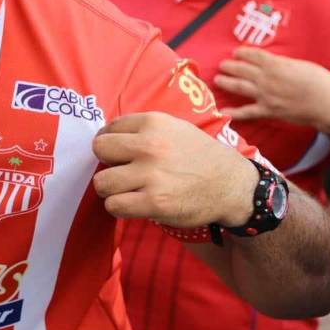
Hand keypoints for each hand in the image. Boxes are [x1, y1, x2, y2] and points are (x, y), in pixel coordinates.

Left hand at [92, 112, 258, 228]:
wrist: (230, 184)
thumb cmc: (198, 155)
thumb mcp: (173, 127)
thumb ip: (141, 129)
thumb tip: (105, 136)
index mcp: (153, 122)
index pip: (108, 129)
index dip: (111, 144)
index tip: (121, 154)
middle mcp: (150, 146)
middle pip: (99, 151)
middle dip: (107, 163)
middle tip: (123, 171)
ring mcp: (151, 175)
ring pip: (102, 182)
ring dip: (111, 189)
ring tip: (126, 190)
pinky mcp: (155, 203)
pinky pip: (114, 206)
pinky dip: (119, 207)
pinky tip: (133, 204)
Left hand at [214, 47, 329, 134]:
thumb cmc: (322, 82)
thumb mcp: (302, 65)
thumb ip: (284, 64)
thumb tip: (273, 63)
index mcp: (277, 65)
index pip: (253, 55)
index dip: (242, 53)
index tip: (235, 52)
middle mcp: (267, 79)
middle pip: (242, 69)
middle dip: (230, 66)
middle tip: (222, 64)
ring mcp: (266, 96)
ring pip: (239, 87)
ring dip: (226, 82)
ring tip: (217, 79)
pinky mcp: (269, 111)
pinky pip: (247, 112)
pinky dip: (233, 112)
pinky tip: (221, 111)